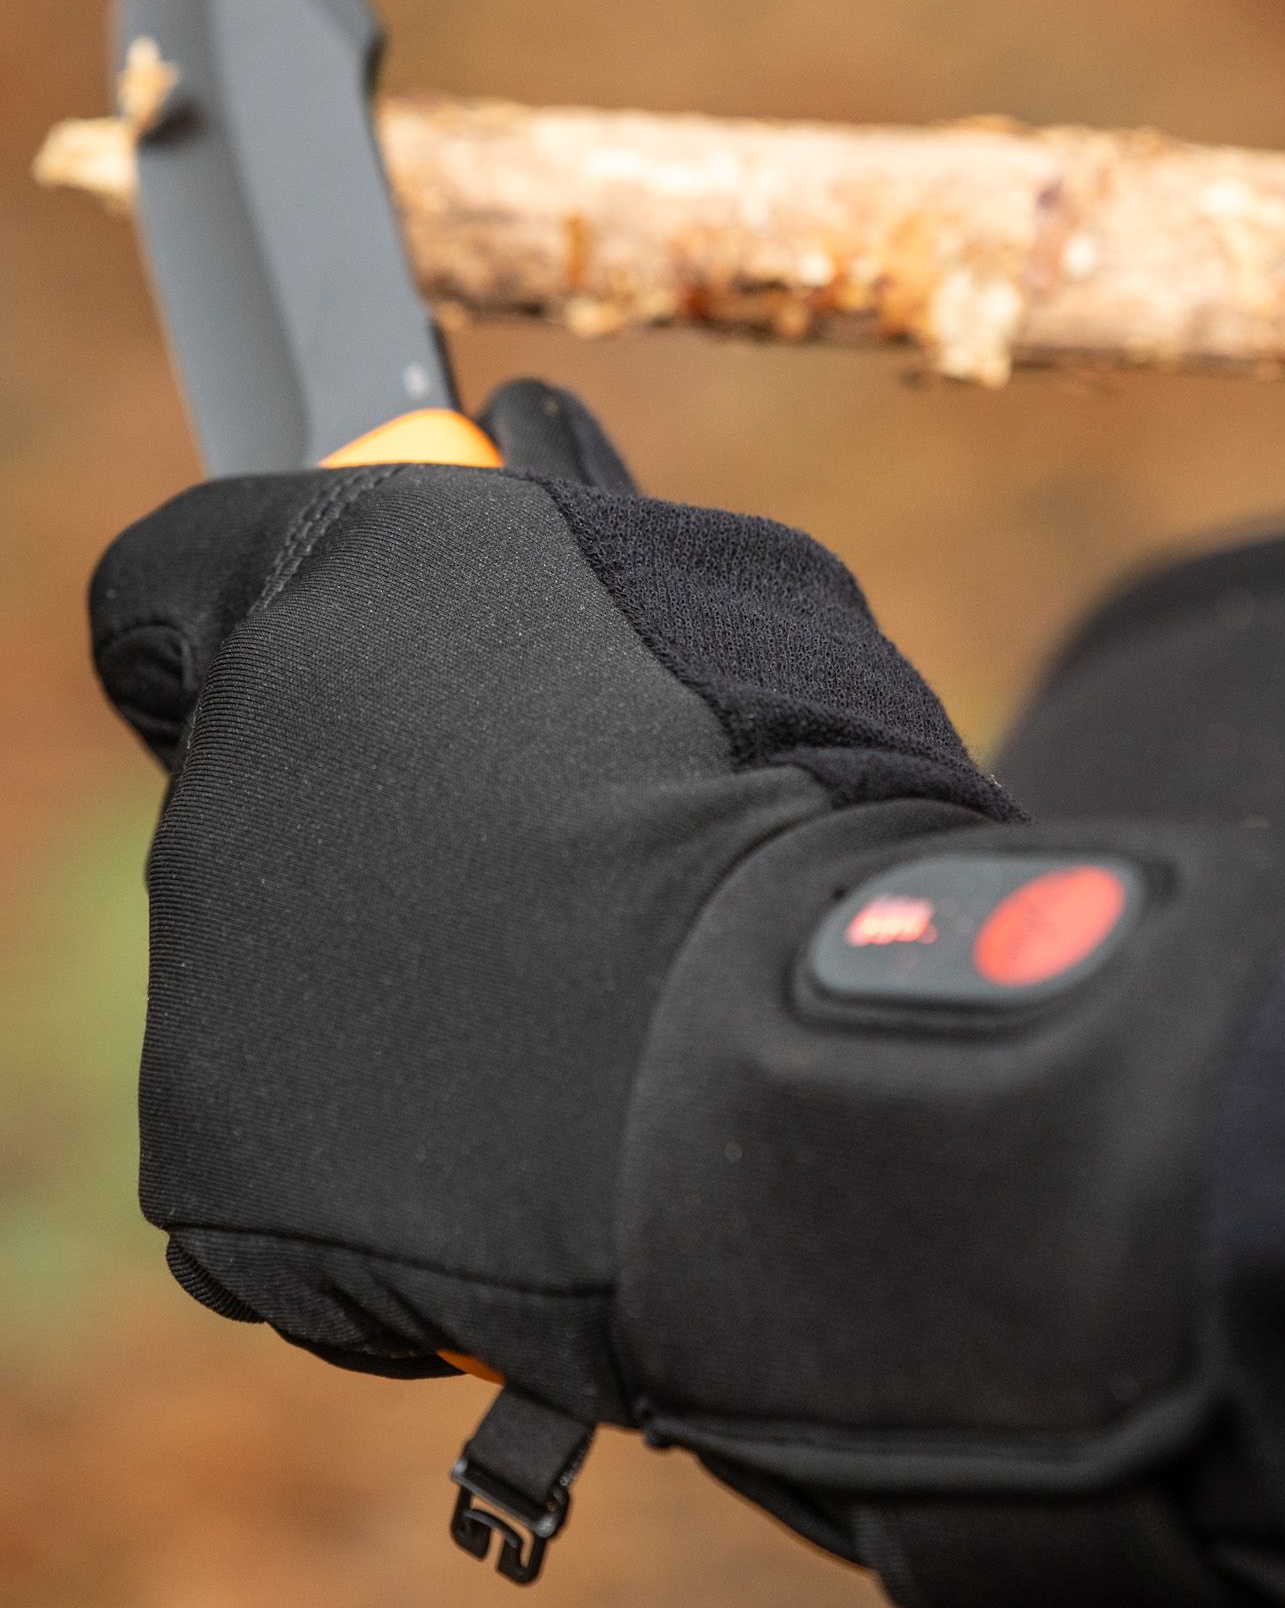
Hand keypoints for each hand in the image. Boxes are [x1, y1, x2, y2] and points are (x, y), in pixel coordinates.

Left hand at [89, 378, 1002, 1413]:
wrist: (799, 1053)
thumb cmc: (799, 793)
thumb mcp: (716, 582)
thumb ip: (566, 526)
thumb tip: (512, 453)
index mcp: (329, 587)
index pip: (163, 586)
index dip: (238, 626)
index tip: (331, 684)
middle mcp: (228, 765)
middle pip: (242, 791)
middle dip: (359, 820)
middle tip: (531, 877)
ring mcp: (204, 970)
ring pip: (265, 966)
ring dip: (378, 976)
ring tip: (560, 1012)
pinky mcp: (212, 1154)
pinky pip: (279, 1133)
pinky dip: (373, 1137)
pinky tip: (515, 1127)